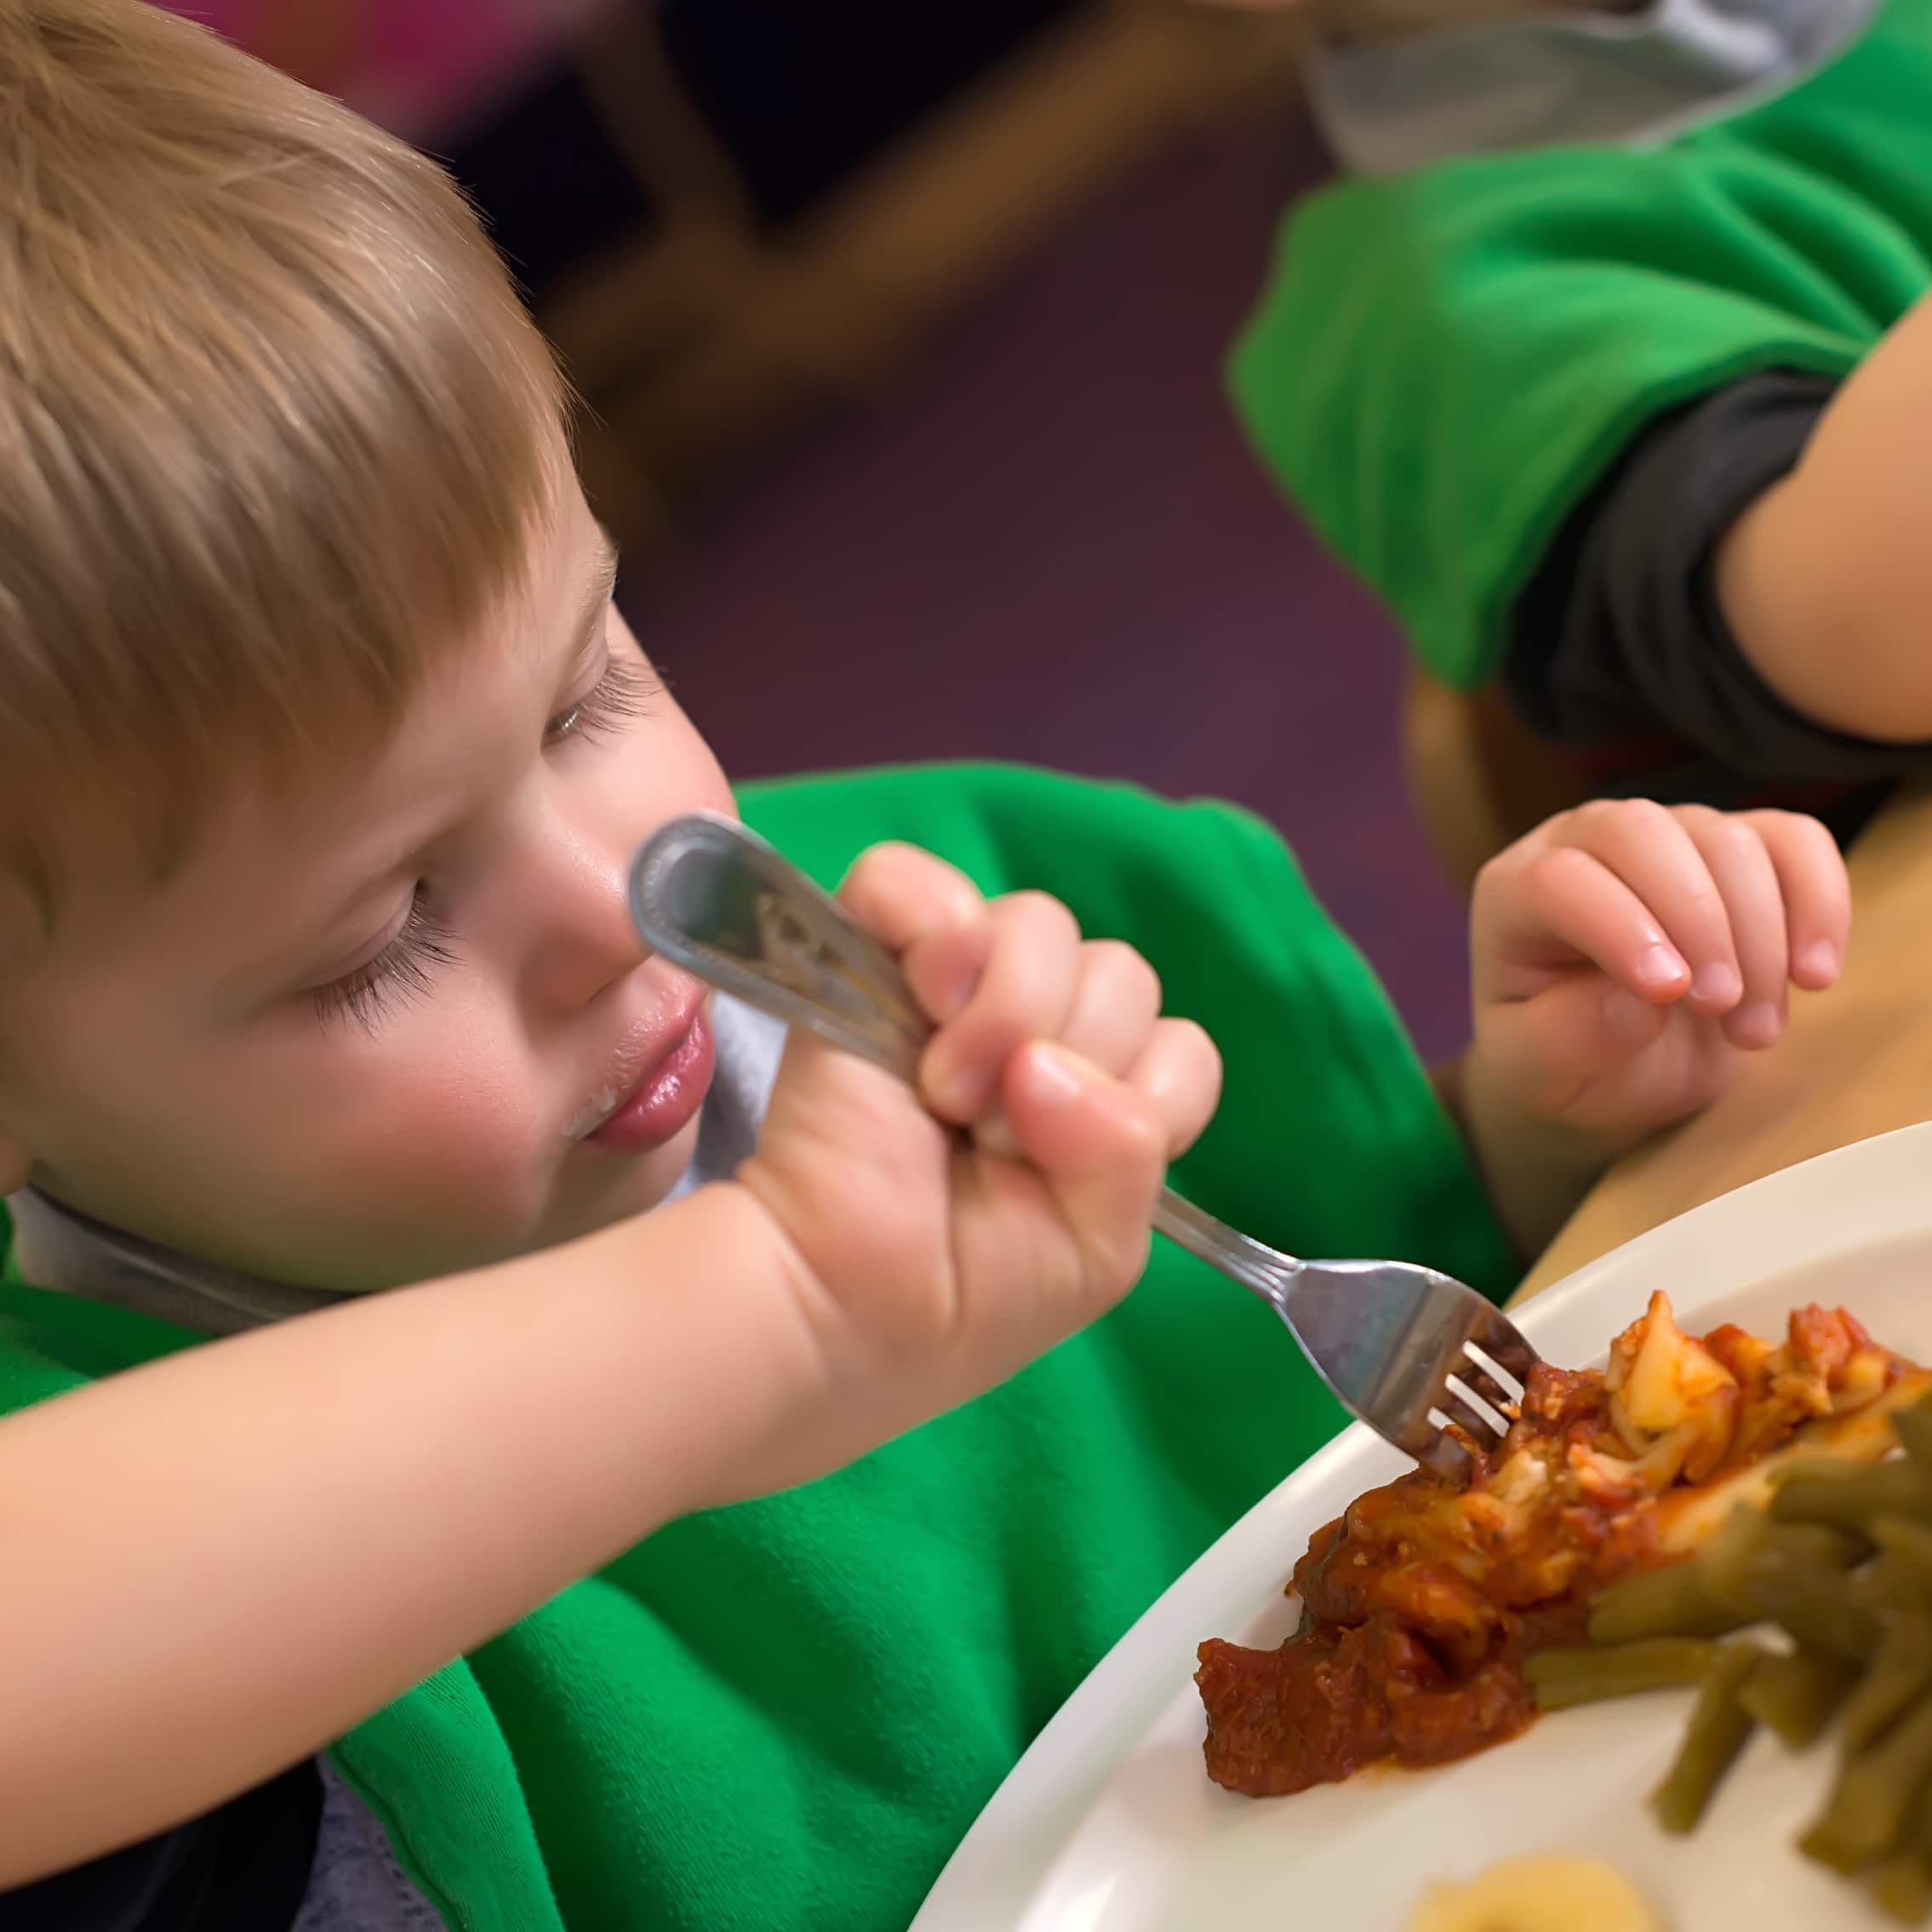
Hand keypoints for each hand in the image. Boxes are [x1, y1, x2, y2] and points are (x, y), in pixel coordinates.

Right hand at [728, 843, 1221, 1491]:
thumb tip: (1050, 1063)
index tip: (1067, 1159)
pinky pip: (908, 878)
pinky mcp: (865, 951)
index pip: (1180, 1046)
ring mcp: (951, 986)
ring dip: (1008, 1012)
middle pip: (1121, 974)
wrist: (844, 1306)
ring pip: (1040, 922)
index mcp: (1094, 1099)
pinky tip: (920, 1006)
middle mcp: (1035, 1029)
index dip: (1142, 1095)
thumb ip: (1128, 1151)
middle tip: (993, 1136)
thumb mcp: (1096, 1249)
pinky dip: (930, 929)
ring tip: (946, 1094)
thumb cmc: (963, 1292)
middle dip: (1073, 1063)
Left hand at [1467, 800, 1848, 1149]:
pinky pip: (1793, 840)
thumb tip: (1642, 1002)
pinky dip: (1817, 902)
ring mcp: (1667, 836)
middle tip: (1722, 1008)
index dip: (1619, 928)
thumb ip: (1567, 1037)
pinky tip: (1813, 976)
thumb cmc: (1564, 1056)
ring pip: (1727, 839)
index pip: (1562, 880)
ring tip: (1754, 1031)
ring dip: (1760, 938)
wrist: (1620, 1063)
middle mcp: (1585, 843)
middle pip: (1644, 832)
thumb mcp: (1538, 1068)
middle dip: (1697, 919)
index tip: (1666, 994)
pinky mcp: (1740, 848)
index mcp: (1516, 892)